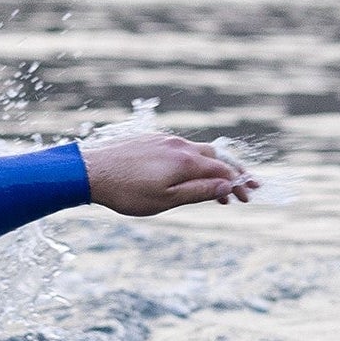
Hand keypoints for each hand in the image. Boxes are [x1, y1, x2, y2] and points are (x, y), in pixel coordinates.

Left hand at [80, 133, 258, 216]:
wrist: (89, 171)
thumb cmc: (126, 191)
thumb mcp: (166, 200)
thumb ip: (198, 192)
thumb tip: (226, 187)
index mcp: (186, 161)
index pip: (223, 170)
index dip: (239, 183)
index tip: (250, 195)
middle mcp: (179, 145)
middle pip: (216, 156)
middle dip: (233, 172)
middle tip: (245, 188)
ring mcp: (165, 140)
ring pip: (199, 151)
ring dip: (213, 168)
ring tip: (219, 188)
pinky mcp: (151, 140)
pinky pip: (182, 149)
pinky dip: (195, 161)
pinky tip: (190, 174)